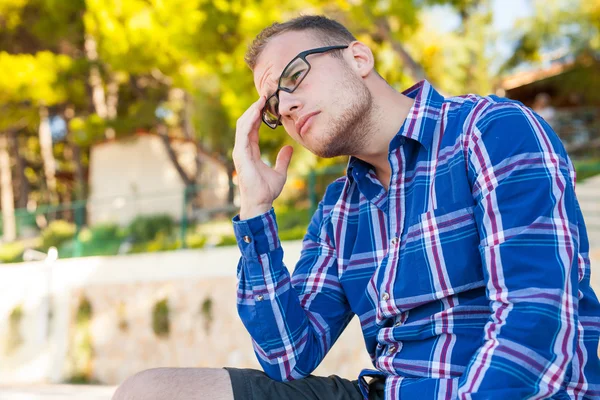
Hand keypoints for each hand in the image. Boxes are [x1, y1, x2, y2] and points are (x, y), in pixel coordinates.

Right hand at [232, 96, 293, 219]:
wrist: (261, 202)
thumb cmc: (267, 191)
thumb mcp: (280, 172)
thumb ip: (283, 159)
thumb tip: (289, 148)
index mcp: (250, 151)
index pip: (252, 129)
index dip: (258, 115)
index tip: (267, 104)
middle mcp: (243, 149)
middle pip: (246, 123)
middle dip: (254, 109)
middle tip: (265, 96)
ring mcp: (240, 151)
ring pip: (243, 125)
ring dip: (252, 112)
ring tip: (261, 100)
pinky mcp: (241, 154)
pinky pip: (244, 133)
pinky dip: (250, 121)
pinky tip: (257, 112)